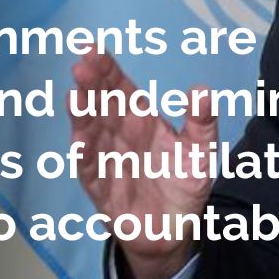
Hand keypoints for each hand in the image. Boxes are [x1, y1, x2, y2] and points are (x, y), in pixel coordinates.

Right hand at [69, 49, 216, 278]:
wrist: (173, 230)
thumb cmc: (181, 183)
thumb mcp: (200, 151)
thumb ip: (202, 122)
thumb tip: (202, 90)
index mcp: (140, 118)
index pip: (120, 87)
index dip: (106, 68)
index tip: (93, 48)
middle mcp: (119, 134)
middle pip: (101, 103)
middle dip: (91, 84)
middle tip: (82, 64)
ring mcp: (106, 159)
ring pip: (90, 132)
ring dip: (82, 115)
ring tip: (75, 96)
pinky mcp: (101, 188)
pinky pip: (90, 170)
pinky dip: (85, 155)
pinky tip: (79, 140)